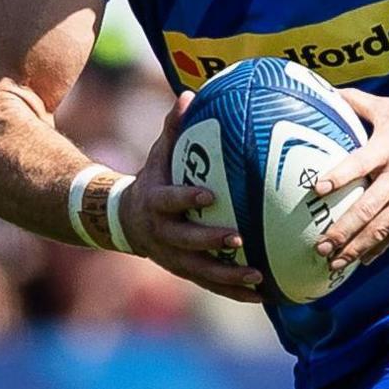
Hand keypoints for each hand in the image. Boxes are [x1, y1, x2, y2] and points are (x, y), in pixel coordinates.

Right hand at [119, 91, 264, 302]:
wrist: (126, 220)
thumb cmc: (153, 177)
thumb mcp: (159, 152)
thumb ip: (174, 127)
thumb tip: (189, 94)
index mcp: (155, 201)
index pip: (169, 201)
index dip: (186, 199)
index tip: (209, 196)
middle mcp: (162, 234)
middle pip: (186, 242)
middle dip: (211, 243)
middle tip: (239, 238)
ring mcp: (173, 257)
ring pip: (201, 271)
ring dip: (229, 277)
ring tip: (258, 276)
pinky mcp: (185, 272)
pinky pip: (211, 285)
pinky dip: (235, 292)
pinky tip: (262, 294)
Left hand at [312, 89, 388, 271]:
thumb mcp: (388, 107)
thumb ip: (355, 102)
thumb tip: (325, 91)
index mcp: (386, 149)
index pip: (358, 164)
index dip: (338, 177)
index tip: (317, 190)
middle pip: (367, 208)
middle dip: (342, 230)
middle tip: (319, 245)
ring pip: (381, 228)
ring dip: (356, 247)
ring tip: (333, 261)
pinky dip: (379, 248)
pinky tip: (362, 260)